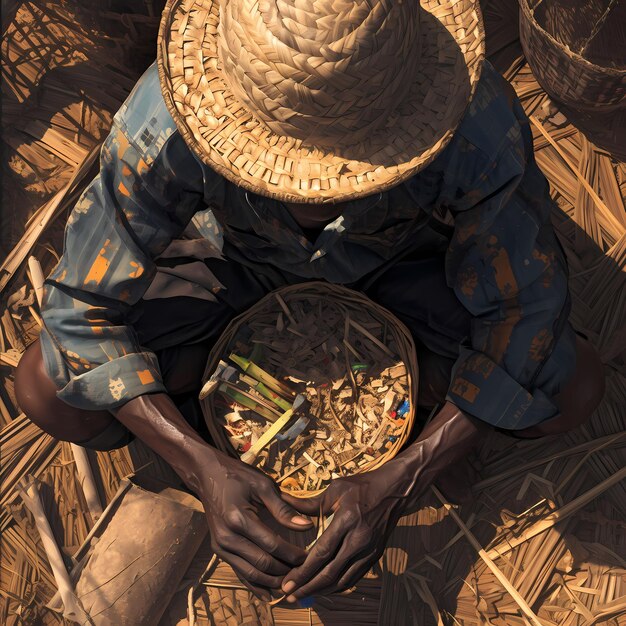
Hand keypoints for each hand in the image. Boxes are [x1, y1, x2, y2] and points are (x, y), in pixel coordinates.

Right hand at [199, 450, 313, 599]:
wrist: (208, 476)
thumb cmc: (238, 477)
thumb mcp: (263, 486)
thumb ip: (284, 509)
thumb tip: (307, 526)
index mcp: (239, 518)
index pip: (272, 545)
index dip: (292, 554)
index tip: (310, 557)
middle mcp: (227, 537)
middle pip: (262, 563)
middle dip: (285, 571)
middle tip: (305, 572)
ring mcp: (221, 546)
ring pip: (251, 573)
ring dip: (273, 581)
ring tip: (293, 581)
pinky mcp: (219, 551)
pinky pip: (239, 572)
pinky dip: (255, 584)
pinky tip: (270, 593)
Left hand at [280, 463, 407, 601]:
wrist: (395, 490)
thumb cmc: (361, 486)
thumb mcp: (335, 489)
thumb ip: (310, 503)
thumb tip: (283, 502)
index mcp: (346, 520)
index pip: (321, 552)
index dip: (303, 571)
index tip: (287, 582)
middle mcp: (359, 539)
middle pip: (330, 572)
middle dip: (307, 586)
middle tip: (289, 596)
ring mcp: (369, 550)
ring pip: (343, 580)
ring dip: (322, 590)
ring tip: (303, 595)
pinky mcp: (375, 556)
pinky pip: (354, 577)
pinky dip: (338, 586)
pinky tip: (325, 589)